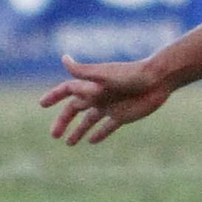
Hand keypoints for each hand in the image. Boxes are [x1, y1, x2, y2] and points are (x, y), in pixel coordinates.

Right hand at [41, 54, 172, 146]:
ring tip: (69, 143)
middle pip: (75, 109)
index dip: (55, 96)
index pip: (68, 90)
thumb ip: (84, 71)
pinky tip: (91, 141)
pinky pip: (108, 126)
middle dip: (63, 121)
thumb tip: (64, 58)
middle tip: (54, 135)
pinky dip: (100, 133)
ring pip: (90, 120)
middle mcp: (99, 95)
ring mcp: (111, 106)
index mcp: (92, 85)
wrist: (159, 80)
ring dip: (79, 131)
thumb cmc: (131, 74)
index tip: (42, 104)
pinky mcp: (123, 115)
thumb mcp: (104, 75)